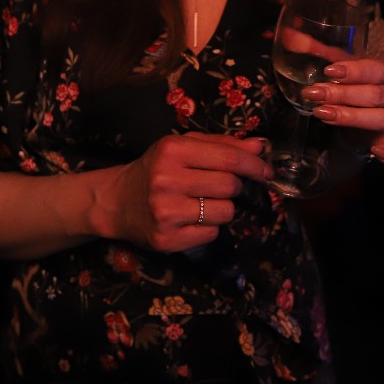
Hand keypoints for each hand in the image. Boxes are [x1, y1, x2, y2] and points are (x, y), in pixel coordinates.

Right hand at [102, 133, 270, 252]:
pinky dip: (209, 227)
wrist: (116, 201)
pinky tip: (191, 219)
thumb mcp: (182, 147)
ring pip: (225, 212)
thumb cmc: (156, 169)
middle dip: (234, 187)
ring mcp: (166, 212)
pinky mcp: (167, 239)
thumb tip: (260, 146)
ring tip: (203, 202)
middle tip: (222, 187)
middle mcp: (167, 180)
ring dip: (223, 208)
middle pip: (230, 186)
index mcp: (173, 151)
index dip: (254, 165)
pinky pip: (212, 233)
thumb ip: (221, 144)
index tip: (267, 170)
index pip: (229, 158)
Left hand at [301, 55, 383, 169]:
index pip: (377, 68)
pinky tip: (378, 152)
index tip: (329, 71)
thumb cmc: (352, 85)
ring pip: (381, 118)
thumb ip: (316, 51)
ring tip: (322, 113)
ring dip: (351, 117)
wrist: (360, 113)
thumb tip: (288, 36)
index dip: (354, 71)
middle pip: (375, 94)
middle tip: (314, 94)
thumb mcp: (337, 67)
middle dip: (342, 94)